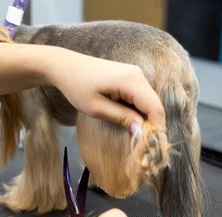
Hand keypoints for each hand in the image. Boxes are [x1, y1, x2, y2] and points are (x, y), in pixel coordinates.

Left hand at [45, 49, 165, 130]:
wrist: (66, 66)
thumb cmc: (77, 86)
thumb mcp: (97, 108)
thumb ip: (122, 118)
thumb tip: (142, 131)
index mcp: (131, 80)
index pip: (155, 108)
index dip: (156, 127)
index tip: (149, 145)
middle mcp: (138, 74)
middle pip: (155, 104)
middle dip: (151, 124)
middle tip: (140, 142)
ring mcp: (135, 74)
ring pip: (149, 101)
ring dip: (144, 117)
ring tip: (131, 131)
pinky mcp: (131, 76)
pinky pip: (141, 96)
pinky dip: (138, 109)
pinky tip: (126, 118)